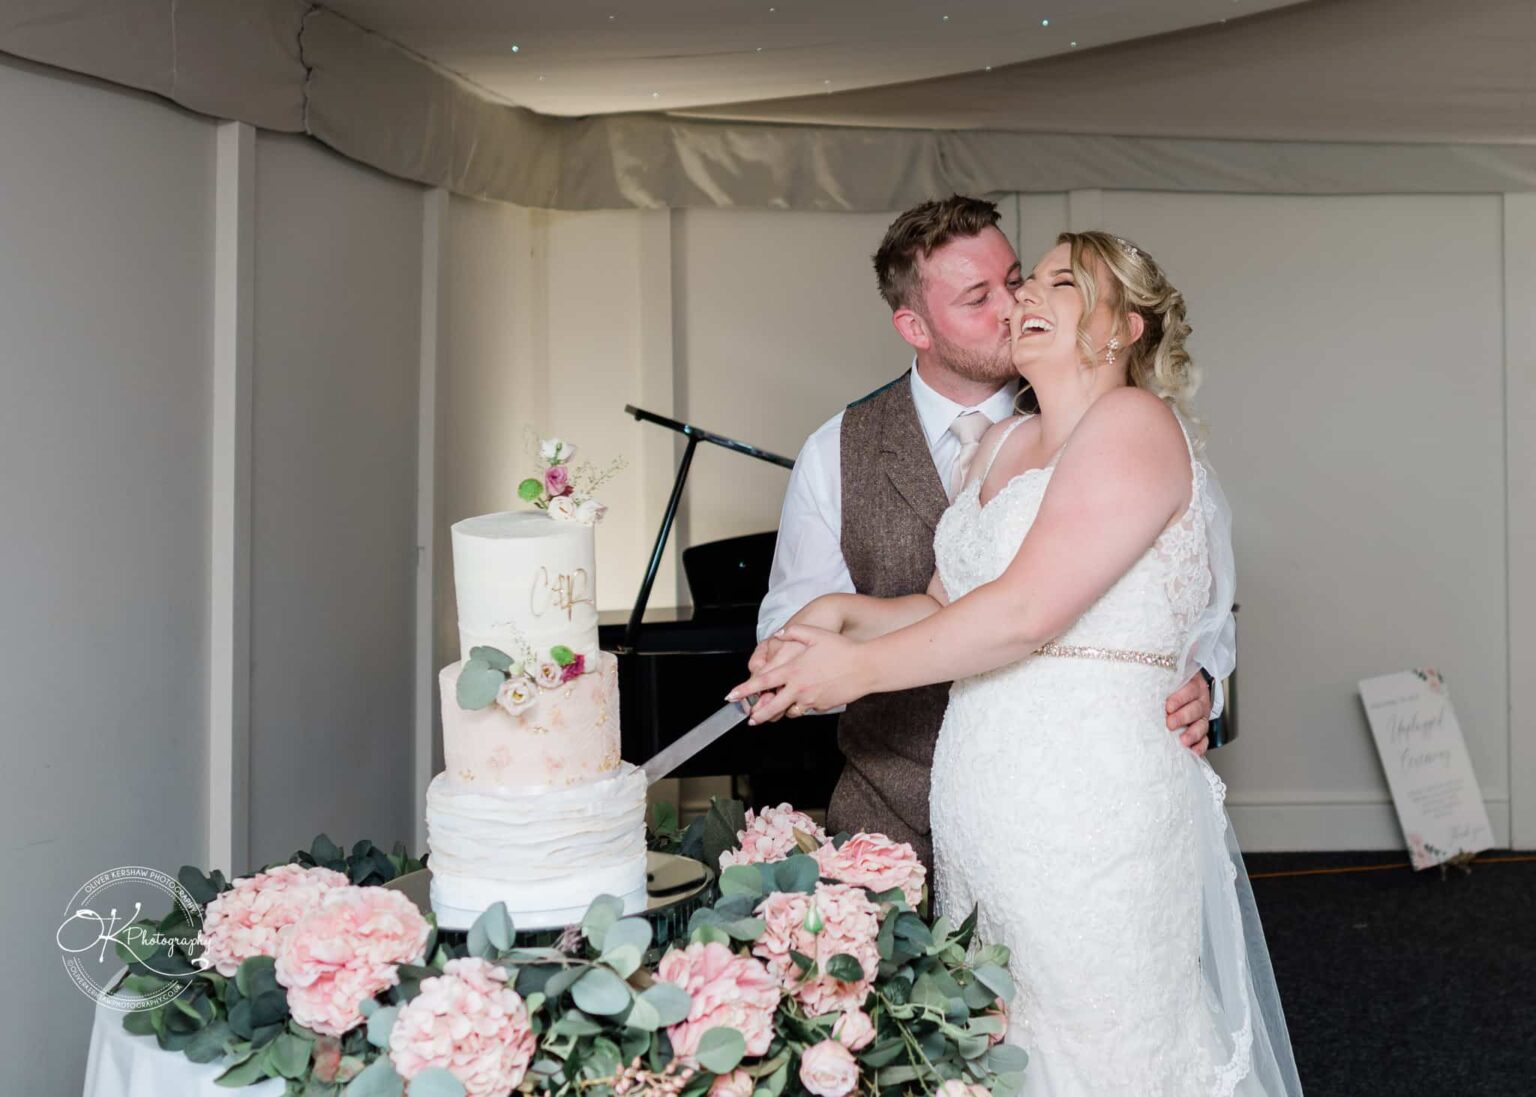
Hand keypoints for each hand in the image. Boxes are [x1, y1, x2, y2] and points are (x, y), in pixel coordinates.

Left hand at [727, 625, 869, 723]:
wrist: (865, 667)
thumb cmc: (842, 649)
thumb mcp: (815, 634)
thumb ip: (793, 632)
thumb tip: (780, 634)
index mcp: (793, 670)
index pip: (762, 682)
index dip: (744, 690)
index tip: (731, 696)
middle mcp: (799, 687)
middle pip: (771, 706)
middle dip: (757, 714)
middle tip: (750, 718)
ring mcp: (810, 699)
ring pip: (788, 711)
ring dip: (779, 712)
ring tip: (773, 711)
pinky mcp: (821, 706)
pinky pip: (805, 709)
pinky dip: (799, 707)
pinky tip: (800, 701)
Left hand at [1166, 674, 1211, 756]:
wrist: (1185, 689)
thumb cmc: (1173, 686)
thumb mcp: (1169, 679)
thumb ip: (1159, 682)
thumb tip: (1137, 684)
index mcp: (1194, 686)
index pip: (1190, 690)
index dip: (1179, 699)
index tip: (1168, 707)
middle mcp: (1200, 701)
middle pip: (1196, 708)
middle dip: (1182, 717)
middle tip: (1170, 723)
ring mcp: (1202, 716)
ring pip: (1202, 725)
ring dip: (1192, 734)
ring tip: (1182, 740)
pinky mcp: (1202, 729)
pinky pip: (1205, 739)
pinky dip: (1200, 746)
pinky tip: (1192, 751)